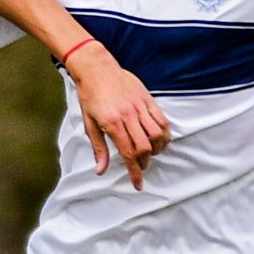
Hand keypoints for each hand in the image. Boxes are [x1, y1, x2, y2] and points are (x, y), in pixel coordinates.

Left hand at [67, 42, 169, 189]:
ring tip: (150, 153)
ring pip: (157, 134)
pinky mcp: (147, 99)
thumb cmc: (90, 96)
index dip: (134, 172)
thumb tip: (101, 170)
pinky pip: (162, 119)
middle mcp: (128, 116)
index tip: (138, 184)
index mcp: (112, 123)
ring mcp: (139, 106)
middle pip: (144, 147)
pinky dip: (164, 133)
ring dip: (156, 149)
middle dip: (144, 162)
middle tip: (140, 166)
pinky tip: (160, 139)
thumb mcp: (89, 123)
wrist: (96, 68)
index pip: (128, 153)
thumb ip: (98, 148)